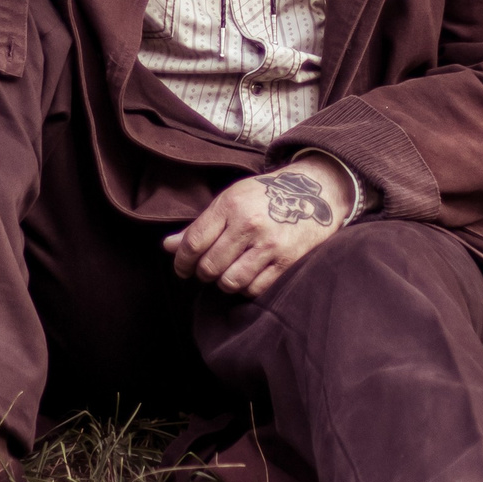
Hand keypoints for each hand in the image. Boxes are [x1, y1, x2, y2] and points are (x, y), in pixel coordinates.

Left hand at [164, 156, 356, 298]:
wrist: (315, 192)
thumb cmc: (265, 196)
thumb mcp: (231, 200)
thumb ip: (200, 225)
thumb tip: (167, 247)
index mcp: (231, 204)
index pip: (194, 242)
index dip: (181, 261)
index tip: (182, 268)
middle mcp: (249, 224)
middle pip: (209, 266)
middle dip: (203, 273)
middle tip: (207, 270)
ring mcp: (270, 244)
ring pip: (230, 282)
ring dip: (224, 283)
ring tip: (228, 272)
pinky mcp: (288, 261)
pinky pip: (254, 289)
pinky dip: (246, 288)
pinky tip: (247, 276)